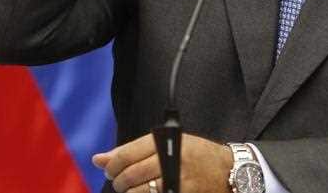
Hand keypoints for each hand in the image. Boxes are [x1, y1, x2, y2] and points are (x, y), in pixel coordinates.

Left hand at [92, 133, 232, 192]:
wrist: (229, 171)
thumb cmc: (196, 155)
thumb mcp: (169, 143)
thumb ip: (133, 150)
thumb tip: (98, 159)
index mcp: (167, 140)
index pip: (129, 153)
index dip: (113, 164)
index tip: (110, 169)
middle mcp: (172, 159)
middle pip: (131, 174)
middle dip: (119, 182)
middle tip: (119, 183)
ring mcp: (178, 180)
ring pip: (139, 191)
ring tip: (131, 190)